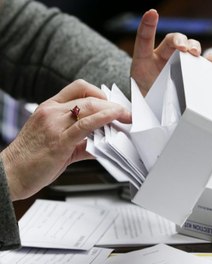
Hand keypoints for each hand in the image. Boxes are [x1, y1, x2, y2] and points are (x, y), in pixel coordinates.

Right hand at [1, 80, 130, 200]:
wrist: (10, 175)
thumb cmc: (31, 159)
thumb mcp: (56, 141)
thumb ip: (80, 140)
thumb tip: (101, 143)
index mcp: (50, 108)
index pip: (78, 88)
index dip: (99, 92)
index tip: (112, 103)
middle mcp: (52, 111)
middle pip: (89, 97)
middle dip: (112, 103)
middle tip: (126, 112)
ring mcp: (54, 124)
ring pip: (89, 107)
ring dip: (112, 110)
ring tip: (126, 117)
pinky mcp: (59, 140)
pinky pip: (85, 124)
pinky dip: (103, 118)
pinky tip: (115, 117)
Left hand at [131, 9, 211, 95]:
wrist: (154, 106)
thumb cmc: (145, 96)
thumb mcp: (136, 90)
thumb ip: (138, 86)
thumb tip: (143, 89)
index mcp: (147, 58)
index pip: (146, 38)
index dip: (148, 25)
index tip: (153, 14)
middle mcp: (165, 56)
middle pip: (175, 40)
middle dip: (181, 40)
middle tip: (183, 48)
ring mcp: (179, 63)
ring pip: (190, 48)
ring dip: (195, 47)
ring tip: (195, 54)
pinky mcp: (191, 72)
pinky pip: (202, 63)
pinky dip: (207, 60)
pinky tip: (209, 61)